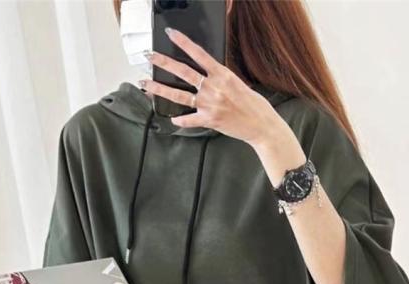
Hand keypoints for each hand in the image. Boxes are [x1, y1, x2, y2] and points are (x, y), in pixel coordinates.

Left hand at [140, 27, 283, 146]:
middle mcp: (213, 87)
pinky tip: (172, 118)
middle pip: (183, 72)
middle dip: (163, 62)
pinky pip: (189, 120)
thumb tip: (205, 74)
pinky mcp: (209, 120)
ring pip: (179, 95)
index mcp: (222, 74)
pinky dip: (180, 120)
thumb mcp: (237, 83)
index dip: (183, 42)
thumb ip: (219, 78)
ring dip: (160, 89)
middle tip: (149, 56)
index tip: (170, 33)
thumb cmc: (252, 104)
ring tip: (147, 84)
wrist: (261, 125)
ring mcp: (210, 104)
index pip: (198, 53)